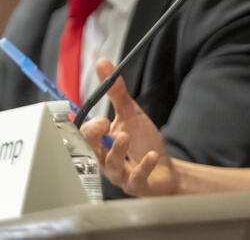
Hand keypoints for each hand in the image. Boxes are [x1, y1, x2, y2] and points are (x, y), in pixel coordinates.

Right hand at [79, 59, 178, 195]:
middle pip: (90, 151)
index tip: (101, 118)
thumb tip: (102, 63)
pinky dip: (144, 167)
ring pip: (111, 166)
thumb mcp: (130, 113)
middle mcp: (105, 160)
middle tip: (103, 125)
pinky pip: (136, 179)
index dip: (89, 127)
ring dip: (117, 150)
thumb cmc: (142, 142)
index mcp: (100, 143)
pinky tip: (151, 156)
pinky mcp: (137, 185)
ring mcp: (121, 174)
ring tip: (125, 136)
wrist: (164, 169)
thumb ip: (116, 92)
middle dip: (93, 138)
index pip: (84, 136)